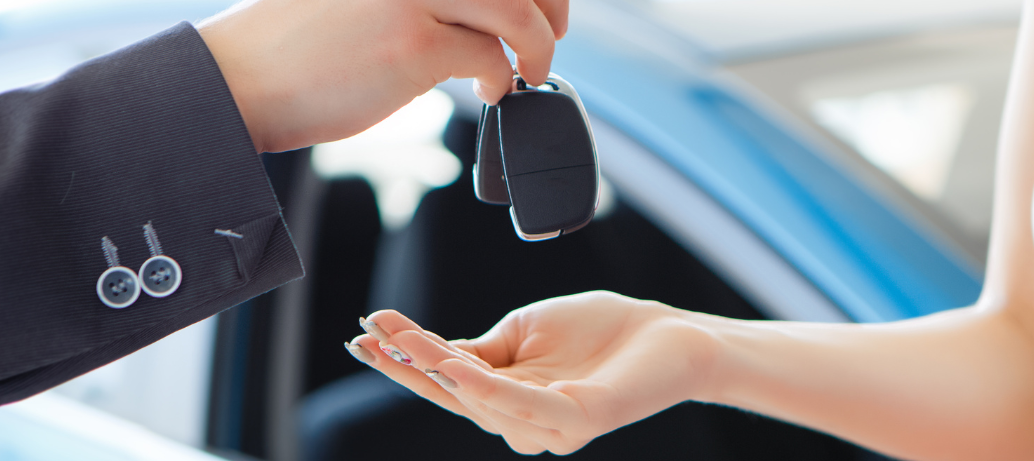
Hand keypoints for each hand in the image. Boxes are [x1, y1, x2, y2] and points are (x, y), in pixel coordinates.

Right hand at [196, 0, 568, 152]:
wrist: (241, 82)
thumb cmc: (298, 43)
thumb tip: (495, 7)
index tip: (544, 0)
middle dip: (549, 2)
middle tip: (551, 31)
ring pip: (516, 7)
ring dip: (536, 43)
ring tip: (527, 68)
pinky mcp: (413, 42)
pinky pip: (490, 57)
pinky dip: (502, 78)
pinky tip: (491, 90)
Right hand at [344, 291, 722, 454]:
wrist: (668, 332)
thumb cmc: (601, 331)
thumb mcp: (524, 330)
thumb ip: (481, 348)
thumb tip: (431, 351)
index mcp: (509, 397)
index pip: (446, 382)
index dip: (405, 361)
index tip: (364, 332)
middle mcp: (524, 421)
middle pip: (453, 395)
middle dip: (408, 365)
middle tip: (369, 334)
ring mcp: (550, 426)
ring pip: (480, 401)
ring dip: (438, 370)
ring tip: (404, 341)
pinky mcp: (577, 420)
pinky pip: (523, 407)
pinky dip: (486, 389)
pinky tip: (456, 368)